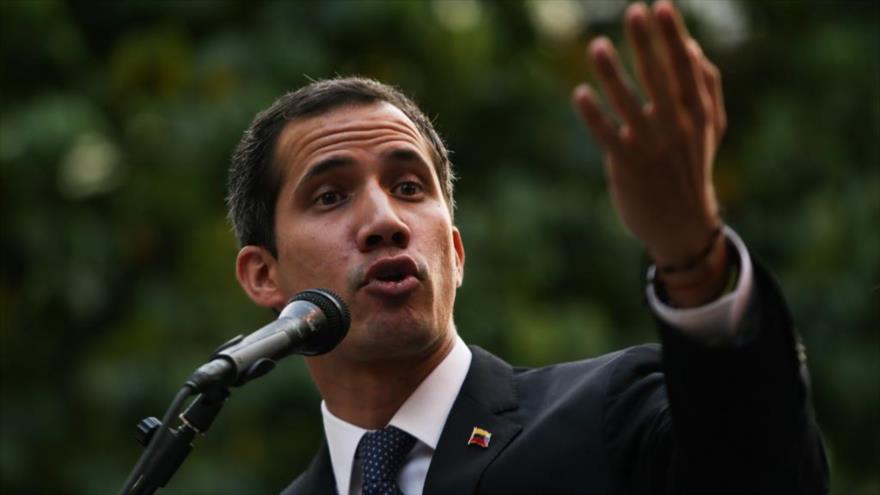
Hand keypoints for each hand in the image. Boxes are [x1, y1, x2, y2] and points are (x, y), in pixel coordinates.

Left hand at [573, 0, 725, 268]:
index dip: (673, 37)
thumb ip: (707, 87)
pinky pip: (608, 136)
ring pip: (629, 104)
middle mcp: (677, 127)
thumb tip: (691, 46)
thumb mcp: (710, 129)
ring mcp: (651, 147)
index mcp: (698, 113)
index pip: (685, 68)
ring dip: (613, 74)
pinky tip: (580, 93)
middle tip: (635, 11)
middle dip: (647, 44)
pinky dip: (594, 116)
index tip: (662, 6)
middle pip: (659, 78)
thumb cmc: (691, 168)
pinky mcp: (627, 166)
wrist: (681, 225)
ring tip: (598, 45)